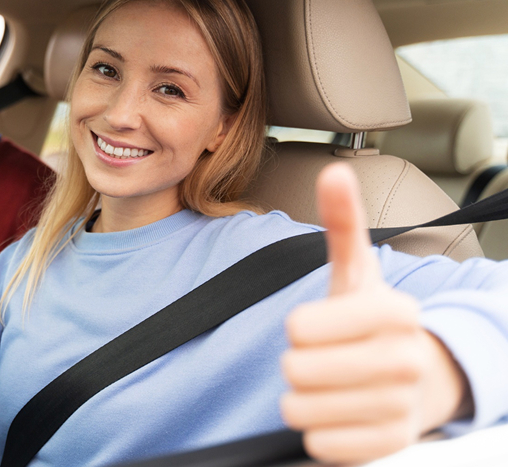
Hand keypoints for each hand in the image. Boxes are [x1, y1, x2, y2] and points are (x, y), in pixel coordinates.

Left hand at [280, 163, 470, 463]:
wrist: (419, 377)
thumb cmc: (373, 321)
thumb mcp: (357, 271)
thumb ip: (343, 222)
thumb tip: (333, 172)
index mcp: (397, 312)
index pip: (301, 328)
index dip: (298, 328)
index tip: (317, 326)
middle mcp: (406, 361)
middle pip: (296, 370)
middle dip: (297, 363)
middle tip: (324, 357)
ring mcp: (400, 407)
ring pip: (301, 410)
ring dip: (302, 398)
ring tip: (329, 384)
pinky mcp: (387, 446)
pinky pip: (319, 445)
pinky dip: (316, 431)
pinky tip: (337, 413)